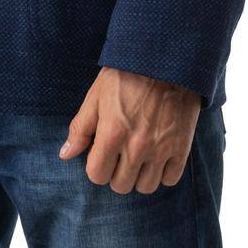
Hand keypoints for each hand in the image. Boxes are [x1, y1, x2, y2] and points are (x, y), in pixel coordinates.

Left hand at [58, 67, 201, 192]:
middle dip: (116, 172)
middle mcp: (136, 147)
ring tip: (139, 156)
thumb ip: (80, 128)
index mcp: (112, 134)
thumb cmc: (126, 75)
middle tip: (120, 154)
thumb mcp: (96, 96)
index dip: (96, 166)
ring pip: (146, 187)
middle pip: (121, 185)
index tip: (101, 154)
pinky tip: (158, 155)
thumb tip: (65, 155)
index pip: (97, 176)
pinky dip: (163, 172)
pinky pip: (170, 179)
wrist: (165, 60)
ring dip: (139, 175)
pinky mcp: (181, 147)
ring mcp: (161, 149)